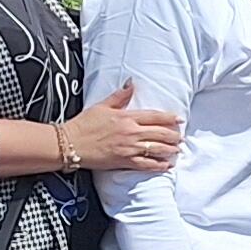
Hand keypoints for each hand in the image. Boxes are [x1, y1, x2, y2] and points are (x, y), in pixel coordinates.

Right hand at [68, 83, 185, 173]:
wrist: (69, 143)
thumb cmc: (83, 124)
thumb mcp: (101, 106)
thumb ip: (119, 96)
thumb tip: (131, 83)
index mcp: (126, 117)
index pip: (154, 116)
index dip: (169, 118)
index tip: (179, 120)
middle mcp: (131, 132)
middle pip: (160, 133)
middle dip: (174, 136)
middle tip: (181, 138)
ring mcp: (129, 148)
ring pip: (156, 149)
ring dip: (170, 150)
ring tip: (178, 150)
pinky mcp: (124, 161)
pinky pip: (146, 164)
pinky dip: (158, 165)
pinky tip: (166, 166)